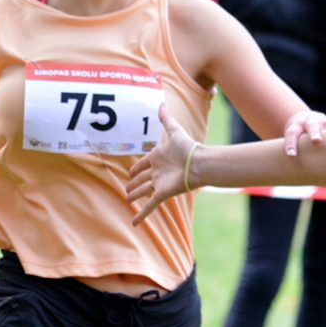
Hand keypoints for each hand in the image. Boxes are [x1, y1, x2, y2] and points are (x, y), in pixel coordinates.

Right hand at [127, 103, 198, 224]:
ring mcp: (159, 184)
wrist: (199, 163)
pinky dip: (142, 215)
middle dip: (133, 184)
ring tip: (127, 200)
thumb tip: (162, 103)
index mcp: (158, 158)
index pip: (143, 164)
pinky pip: (149, 206)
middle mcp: (158, 172)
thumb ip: (167, 120)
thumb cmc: (189, 148)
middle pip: (142, 179)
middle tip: (126, 190)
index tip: (129, 173)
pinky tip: (134, 223)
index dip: (136, 169)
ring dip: (135, 196)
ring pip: (143, 192)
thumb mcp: (175, 132)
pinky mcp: (162, 194)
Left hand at [283, 111, 325, 155]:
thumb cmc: (298, 141)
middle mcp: (309, 123)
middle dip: (315, 134)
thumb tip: (306, 182)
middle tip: (317, 141)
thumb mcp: (293, 146)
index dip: (291, 145)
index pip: (291, 136)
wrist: (301, 120)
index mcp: (296, 129)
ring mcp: (322, 122)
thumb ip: (298, 159)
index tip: (291, 155)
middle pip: (312, 127)